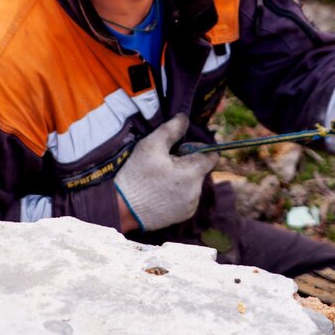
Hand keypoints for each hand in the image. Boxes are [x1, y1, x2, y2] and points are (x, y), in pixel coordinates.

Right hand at [113, 114, 218, 231]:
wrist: (122, 208)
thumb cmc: (136, 174)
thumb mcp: (151, 145)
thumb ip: (172, 129)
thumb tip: (185, 118)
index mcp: (193, 173)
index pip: (212, 156)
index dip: (198, 148)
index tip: (180, 149)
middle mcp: (197, 192)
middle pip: (201, 170)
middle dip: (188, 163)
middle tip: (165, 163)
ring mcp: (191, 206)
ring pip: (194, 184)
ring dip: (183, 178)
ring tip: (160, 178)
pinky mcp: (183, 216)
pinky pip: (187, 199)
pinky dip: (178, 193)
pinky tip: (160, 192)